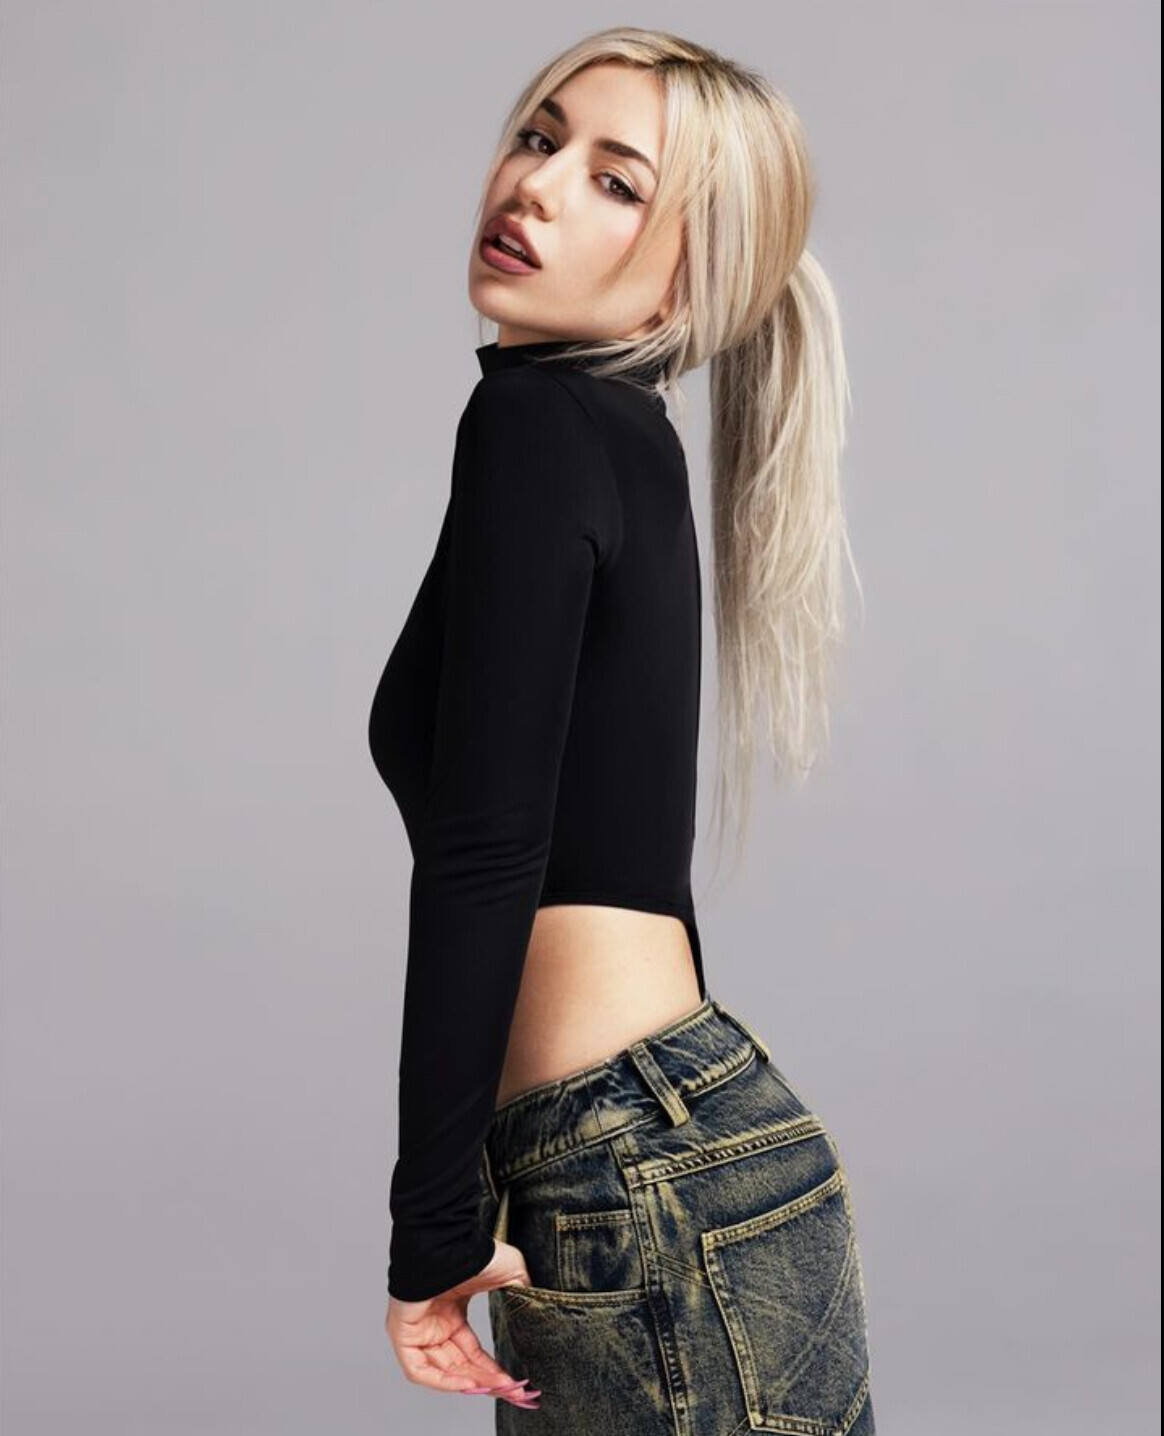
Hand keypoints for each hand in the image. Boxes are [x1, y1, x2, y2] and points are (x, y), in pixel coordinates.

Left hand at [385, 1238, 540, 1410]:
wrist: (452, 1239)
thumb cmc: (477, 1251)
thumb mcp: (511, 1274)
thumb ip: (521, 1297)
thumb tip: (537, 1318)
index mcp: (452, 1313)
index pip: (471, 1353)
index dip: (493, 1370)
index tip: (514, 1384)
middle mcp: (433, 1324)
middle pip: (459, 1366)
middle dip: (486, 1382)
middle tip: (512, 1391)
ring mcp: (416, 1329)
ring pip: (441, 1372)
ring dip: (470, 1384)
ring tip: (497, 1388)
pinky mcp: (401, 1332)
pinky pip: (418, 1369)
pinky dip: (443, 1382)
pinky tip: (470, 1383)